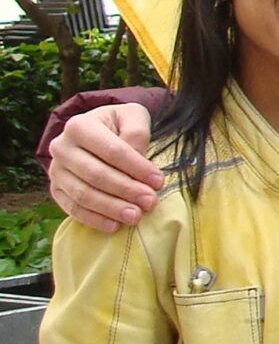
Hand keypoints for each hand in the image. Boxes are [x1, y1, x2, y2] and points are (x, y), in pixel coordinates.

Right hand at [50, 104, 159, 230]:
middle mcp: (61, 147)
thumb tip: (137, 156)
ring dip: (111, 208)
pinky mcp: (56, 189)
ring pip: (83, 194)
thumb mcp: (133, 117)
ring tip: (136, 217)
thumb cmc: (119, 125)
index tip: (158, 181)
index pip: (112, 151)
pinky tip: (114, 226)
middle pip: (96, 174)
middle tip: (150, 202)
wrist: (97, 132)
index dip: (137, 168)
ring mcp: (56, 170)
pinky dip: (93, 219)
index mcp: (79, 126)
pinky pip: (72, 208)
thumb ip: (137, 132)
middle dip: (126, 190)